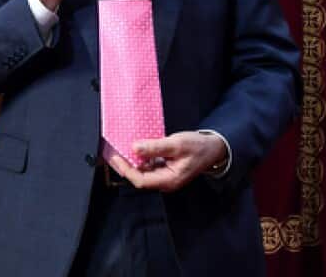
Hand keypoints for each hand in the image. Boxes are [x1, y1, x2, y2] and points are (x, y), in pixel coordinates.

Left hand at [107, 130, 228, 191]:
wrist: (213, 148)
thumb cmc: (198, 147)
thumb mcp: (176, 144)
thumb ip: (155, 147)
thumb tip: (135, 148)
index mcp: (169, 180)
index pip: (140, 181)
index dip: (125, 170)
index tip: (116, 157)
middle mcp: (165, 181)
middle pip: (138, 177)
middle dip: (124, 165)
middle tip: (112, 151)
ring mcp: (164, 175)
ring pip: (142, 171)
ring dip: (130, 160)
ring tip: (118, 148)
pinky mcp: (163, 169)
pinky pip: (147, 165)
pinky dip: (139, 157)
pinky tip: (133, 148)